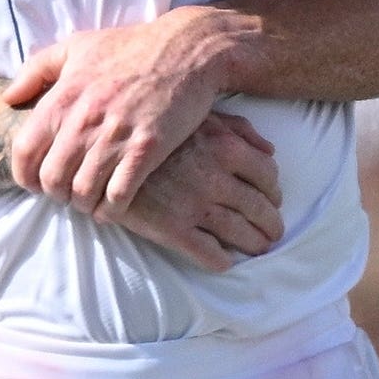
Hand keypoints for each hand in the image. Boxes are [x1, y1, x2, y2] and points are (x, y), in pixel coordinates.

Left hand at [7, 5, 257, 218]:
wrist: (187, 49)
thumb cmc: (131, 47)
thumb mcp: (78, 45)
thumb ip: (36, 70)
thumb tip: (8, 98)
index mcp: (64, 96)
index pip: (25, 151)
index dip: (24, 176)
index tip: (34, 183)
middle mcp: (86, 119)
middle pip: (52, 179)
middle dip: (55, 195)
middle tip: (66, 194)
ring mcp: (117, 135)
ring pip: (84, 191)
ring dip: (83, 204)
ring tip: (89, 201)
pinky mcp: (148, 147)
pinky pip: (119, 194)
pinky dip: (111, 209)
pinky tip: (113, 206)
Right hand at [114, 111, 282, 273]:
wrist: (104, 154)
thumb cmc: (157, 131)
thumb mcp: (201, 117)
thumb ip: (239, 130)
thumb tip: (270, 152)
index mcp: (226, 148)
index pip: (268, 176)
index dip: (274, 192)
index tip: (273, 201)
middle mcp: (216, 178)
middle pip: (260, 208)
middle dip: (271, 224)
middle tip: (273, 232)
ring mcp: (195, 205)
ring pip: (240, 233)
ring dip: (255, 244)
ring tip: (258, 248)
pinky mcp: (172, 228)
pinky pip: (208, 253)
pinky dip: (222, 261)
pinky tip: (225, 262)